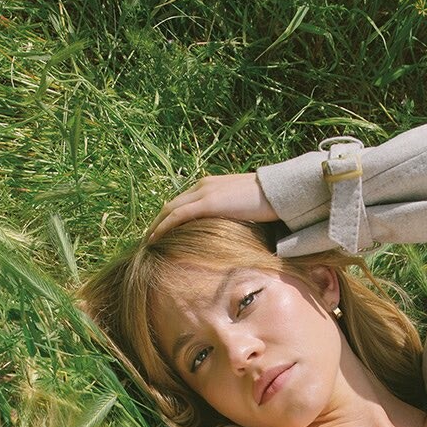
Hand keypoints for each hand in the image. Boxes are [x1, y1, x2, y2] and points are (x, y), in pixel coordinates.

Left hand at [146, 173, 279, 242]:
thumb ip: (231, 214)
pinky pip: (178, 216)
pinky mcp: (207, 203)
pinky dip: (164, 226)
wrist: (278, 193)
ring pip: (170, 209)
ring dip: (156, 225)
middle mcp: (203, 185)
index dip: (169, 215)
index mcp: (211, 185)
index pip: (184, 200)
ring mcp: (204, 193)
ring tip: (147, 241)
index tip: (161, 230)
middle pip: (172, 204)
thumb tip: (228, 231)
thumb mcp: (244, 207)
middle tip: (148, 237)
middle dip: (158, 220)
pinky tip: (155, 238)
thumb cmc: (268, 203)